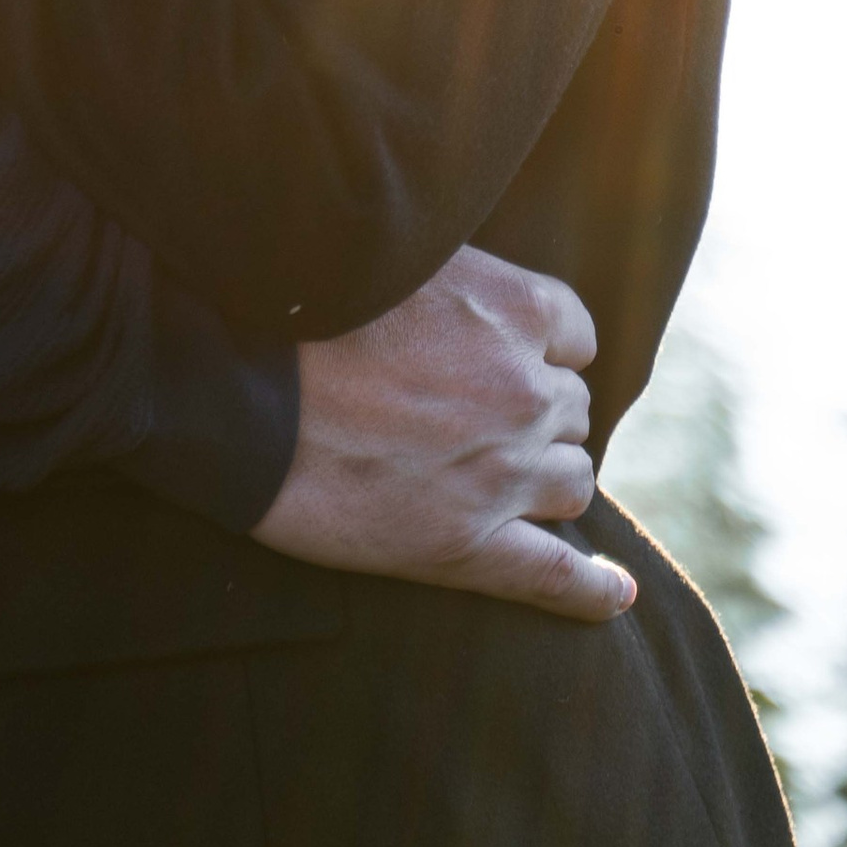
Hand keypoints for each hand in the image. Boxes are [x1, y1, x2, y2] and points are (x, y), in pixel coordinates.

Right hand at [251, 246, 633, 624]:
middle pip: (569, 411)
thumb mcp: (389, 254)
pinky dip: (591, 590)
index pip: (574, 334)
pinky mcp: (467, 546)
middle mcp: (523, 390)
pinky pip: (557, 577)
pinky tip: (612, 593)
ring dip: (543, 478)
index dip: (539, 349)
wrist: (233, 388)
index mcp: (511, 308)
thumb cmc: (294, 308)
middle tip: (471, 418)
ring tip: (495, 478)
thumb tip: (459, 288)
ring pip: (570, 482)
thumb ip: (446, 275)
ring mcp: (502, 473)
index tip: (502, 356)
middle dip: (533, 414)